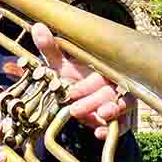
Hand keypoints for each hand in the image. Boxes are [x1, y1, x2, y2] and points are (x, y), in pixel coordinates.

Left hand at [31, 23, 134, 139]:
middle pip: (109, 91)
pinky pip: (124, 125)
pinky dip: (113, 130)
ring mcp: (120, 100)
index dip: (86, 84)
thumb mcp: (60, 65)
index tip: (70, 92)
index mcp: (102, 66)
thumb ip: (50, 49)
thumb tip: (38, 28)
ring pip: (122, 105)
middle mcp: (114, 82)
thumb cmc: (73, 77)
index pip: (99, 73)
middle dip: (92, 100)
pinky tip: (101, 134)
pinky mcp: (121, 118)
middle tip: (74, 109)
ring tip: (101, 116)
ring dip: (112, 111)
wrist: (80, 98)